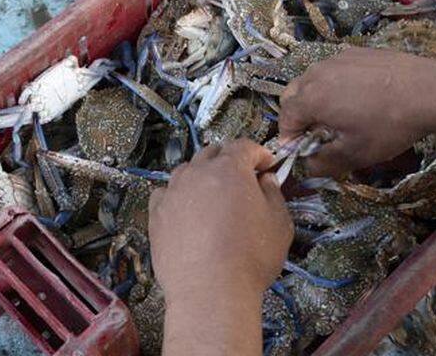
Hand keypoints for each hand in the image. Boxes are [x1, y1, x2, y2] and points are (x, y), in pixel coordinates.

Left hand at [150, 140, 291, 302]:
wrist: (209, 289)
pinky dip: (179, 195)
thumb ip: (274, 194)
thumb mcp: (279, 224)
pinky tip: (188, 211)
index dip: (259, 153)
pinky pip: (166, 193)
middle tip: (244, 179)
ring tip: (214, 196)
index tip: (268, 165)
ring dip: (202, 176)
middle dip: (230, 160)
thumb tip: (266, 180)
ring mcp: (172, 192)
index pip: (244, 146)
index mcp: (229, 169)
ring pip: (187, 171)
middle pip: (212, 153)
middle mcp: (197, 173)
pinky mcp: (156, 213)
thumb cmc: (250, 257)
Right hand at [279, 46, 435, 176]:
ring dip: (316, 97)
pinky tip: (362, 94)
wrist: (430, 90)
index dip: (289, 137)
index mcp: (310, 99)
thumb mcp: (357, 153)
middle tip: (318, 131)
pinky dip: (336, 83)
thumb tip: (308, 166)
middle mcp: (315, 74)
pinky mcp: (355, 52)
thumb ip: (325, 163)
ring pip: (312, 79)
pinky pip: (334, 69)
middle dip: (298, 115)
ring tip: (341, 112)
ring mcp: (335, 59)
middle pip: (292, 95)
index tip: (301, 150)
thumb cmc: (389, 125)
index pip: (285, 119)